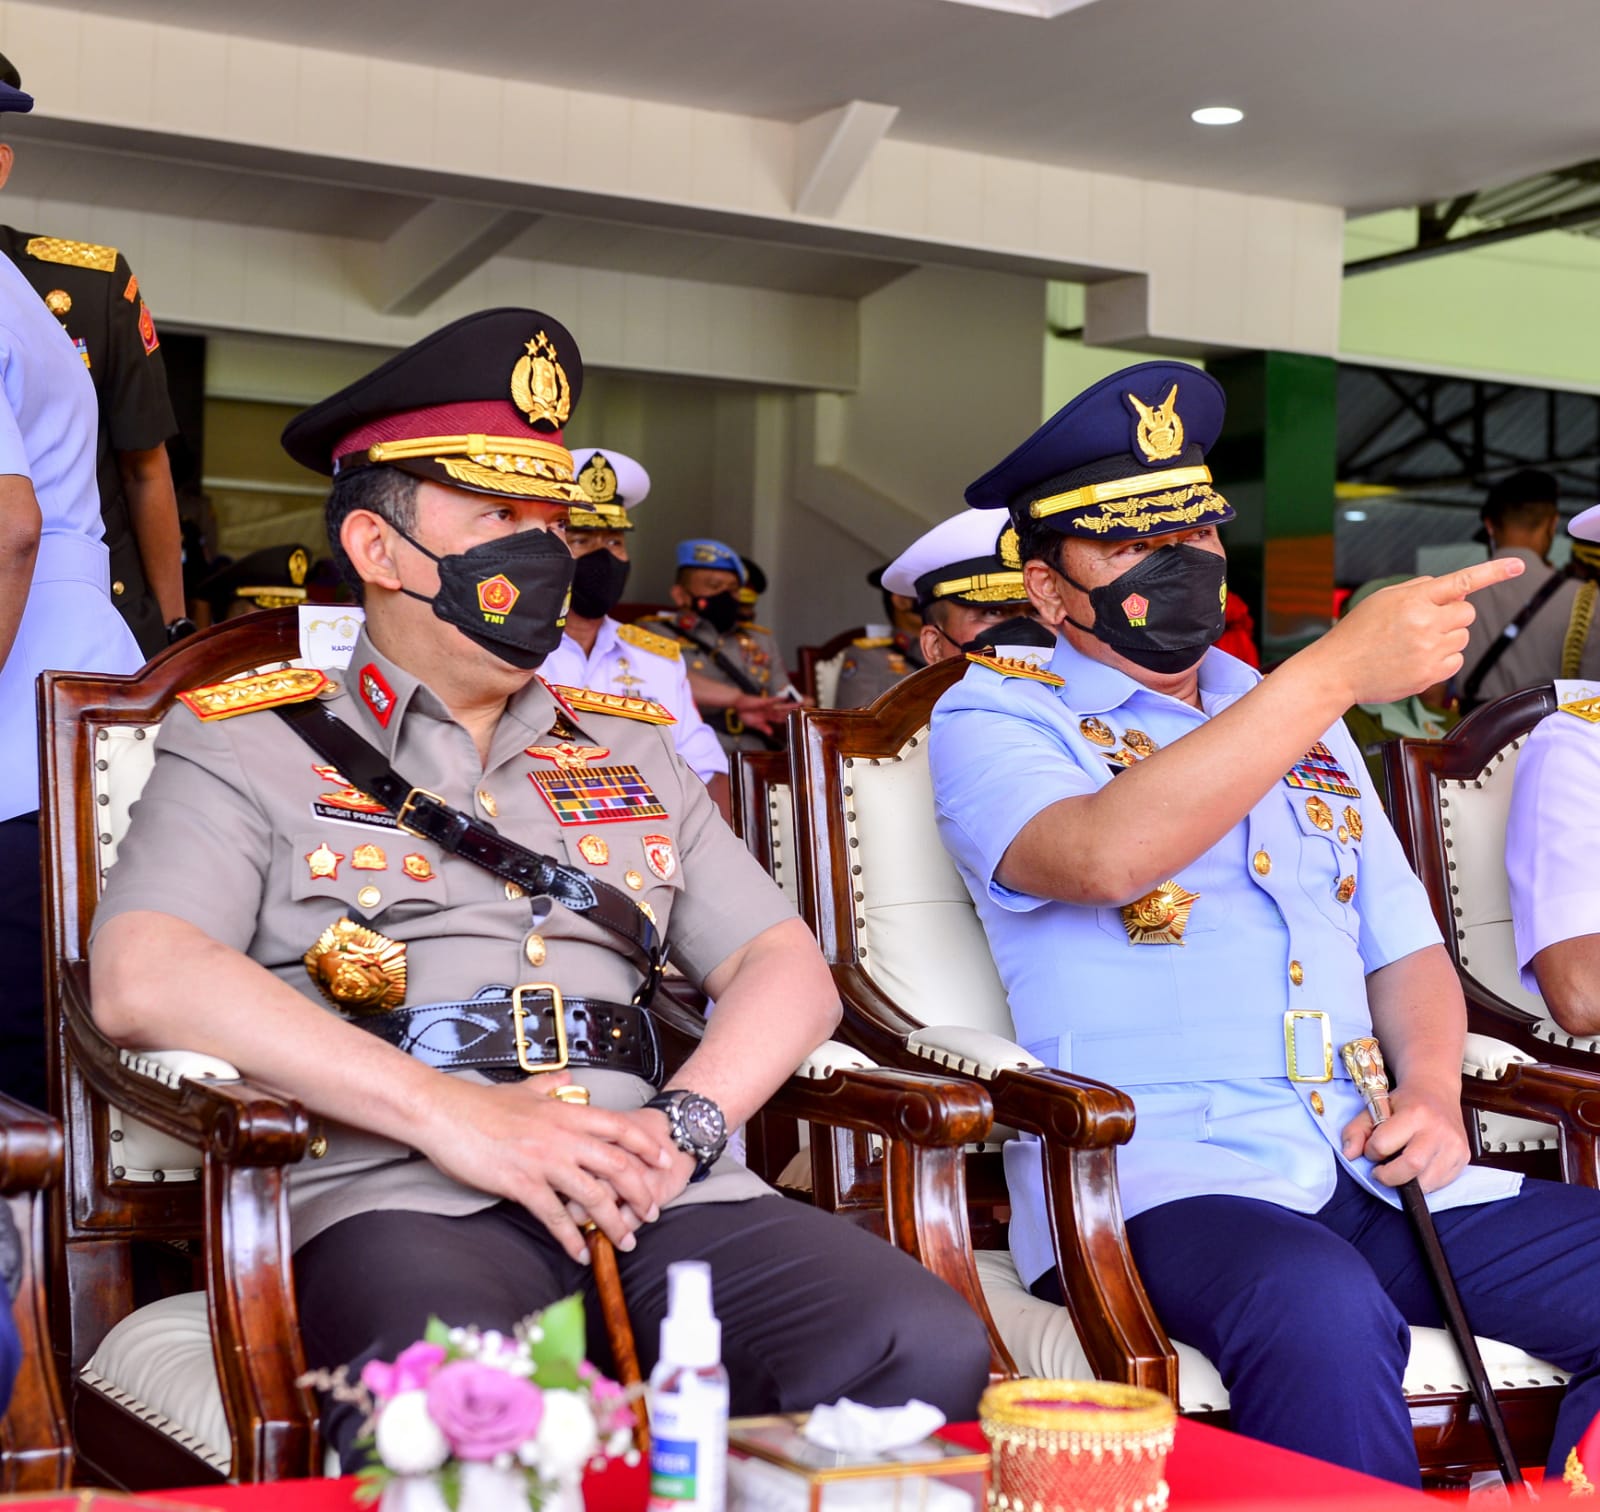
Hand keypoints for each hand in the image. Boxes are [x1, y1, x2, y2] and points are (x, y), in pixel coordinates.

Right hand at [418, 1073, 674, 1262]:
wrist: (444, 1113)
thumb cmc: (481, 1104)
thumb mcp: (523, 1089)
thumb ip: (550, 1086)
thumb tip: (568, 1079)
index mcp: (565, 1112)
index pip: (619, 1127)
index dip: (646, 1145)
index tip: (663, 1161)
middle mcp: (562, 1136)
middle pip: (617, 1165)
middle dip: (640, 1192)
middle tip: (651, 1212)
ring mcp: (543, 1160)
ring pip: (593, 1195)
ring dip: (613, 1222)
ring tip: (625, 1241)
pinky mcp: (521, 1182)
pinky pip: (554, 1216)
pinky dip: (571, 1238)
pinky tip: (580, 1254)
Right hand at [733, 693, 796, 735]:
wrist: (737, 705)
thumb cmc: (745, 714)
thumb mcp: (755, 724)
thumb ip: (764, 728)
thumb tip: (771, 733)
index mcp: (769, 716)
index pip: (782, 718)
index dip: (790, 718)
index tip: (799, 719)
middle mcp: (771, 710)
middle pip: (785, 711)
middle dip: (794, 711)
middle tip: (805, 709)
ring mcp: (768, 706)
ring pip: (781, 706)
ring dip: (790, 705)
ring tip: (800, 703)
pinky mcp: (762, 701)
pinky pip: (772, 700)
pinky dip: (778, 699)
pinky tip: (785, 698)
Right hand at [1316, 557, 1524, 705]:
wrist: (1336, 670)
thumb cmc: (1356, 634)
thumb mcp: (1382, 599)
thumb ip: (1419, 589)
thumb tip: (1455, 589)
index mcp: (1412, 600)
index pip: (1461, 581)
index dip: (1493, 571)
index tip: (1518, 565)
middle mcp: (1424, 624)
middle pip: (1467, 613)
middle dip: (1453, 616)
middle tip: (1426, 623)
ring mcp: (1429, 650)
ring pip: (1463, 637)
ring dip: (1447, 638)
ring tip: (1414, 645)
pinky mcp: (1430, 674)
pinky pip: (1456, 661)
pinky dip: (1443, 660)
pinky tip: (1417, 660)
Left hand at [1340, 1080, 1469, 1192]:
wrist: (1436, 1090)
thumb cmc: (1404, 1102)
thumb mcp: (1374, 1107)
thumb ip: (1356, 1130)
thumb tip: (1349, 1154)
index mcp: (1414, 1113)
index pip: (1383, 1145)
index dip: (1371, 1151)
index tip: (1372, 1150)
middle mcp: (1438, 1129)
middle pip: (1411, 1166)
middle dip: (1389, 1176)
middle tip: (1382, 1171)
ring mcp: (1454, 1144)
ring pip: (1429, 1181)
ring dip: (1408, 1184)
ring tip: (1400, 1170)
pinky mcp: (1464, 1157)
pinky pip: (1443, 1183)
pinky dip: (1426, 1183)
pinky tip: (1418, 1171)